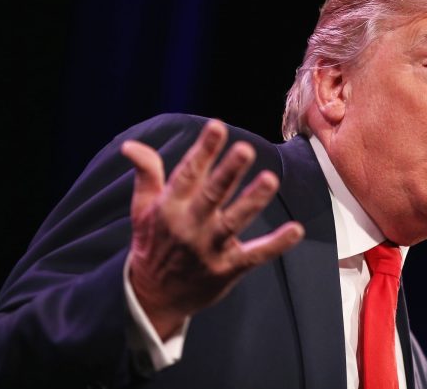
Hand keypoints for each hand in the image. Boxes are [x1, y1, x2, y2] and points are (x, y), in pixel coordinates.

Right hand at [121, 119, 304, 339]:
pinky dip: (276, 244)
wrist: (152, 298)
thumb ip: (146, 174)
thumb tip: (131, 145)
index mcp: (169, 208)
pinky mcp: (227, 269)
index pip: (188, 173)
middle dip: (228, 172)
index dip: (203, 150)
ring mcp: (209, 249)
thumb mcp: (142, 209)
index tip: (217, 127)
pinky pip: (255, 255)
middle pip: (212, 195)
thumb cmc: (152, 244)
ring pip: (234, 221)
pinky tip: (296, 230)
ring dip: (252, 201)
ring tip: (270, 180)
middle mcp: (189, 226)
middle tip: (245, 150)